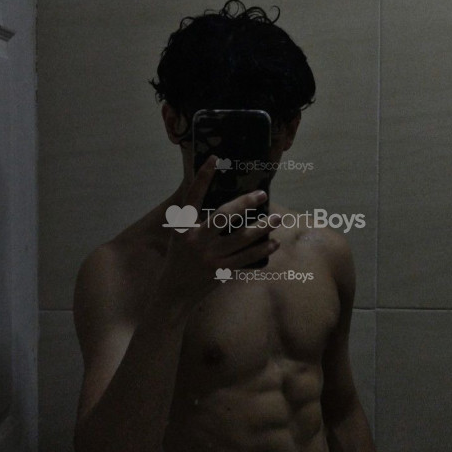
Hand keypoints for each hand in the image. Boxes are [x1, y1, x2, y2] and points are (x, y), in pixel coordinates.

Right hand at [158, 155, 281, 308]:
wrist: (174, 292)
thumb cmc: (178, 258)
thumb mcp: (179, 234)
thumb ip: (192, 216)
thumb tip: (211, 192)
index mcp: (184, 227)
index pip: (193, 196)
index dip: (203, 177)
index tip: (215, 159)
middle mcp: (197, 240)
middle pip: (223, 215)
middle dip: (245, 203)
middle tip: (262, 194)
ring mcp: (210, 256)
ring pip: (241, 238)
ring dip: (262, 227)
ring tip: (276, 218)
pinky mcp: (221, 270)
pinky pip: (246, 258)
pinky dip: (261, 250)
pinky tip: (273, 243)